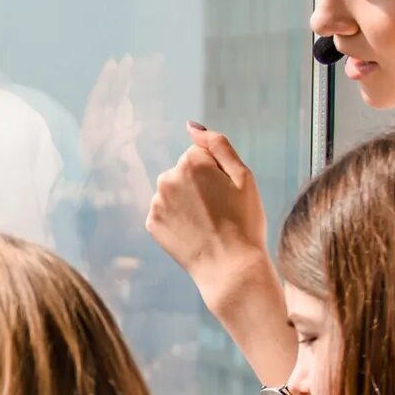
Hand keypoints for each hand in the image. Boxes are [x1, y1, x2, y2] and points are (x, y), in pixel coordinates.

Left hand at [147, 127, 270, 299]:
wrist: (230, 268)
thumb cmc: (243, 222)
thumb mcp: (243, 177)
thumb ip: (217, 144)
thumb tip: (191, 125)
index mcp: (190, 162)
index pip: (200, 154)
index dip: (217, 173)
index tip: (226, 193)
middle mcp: (167, 178)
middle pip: (184, 171)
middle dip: (198, 184)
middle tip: (218, 210)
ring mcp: (156, 202)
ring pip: (173, 192)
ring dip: (186, 201)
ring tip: (207, 223)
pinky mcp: (152, 224)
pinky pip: (165, 212)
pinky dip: (177, 219)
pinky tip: (194, 232)